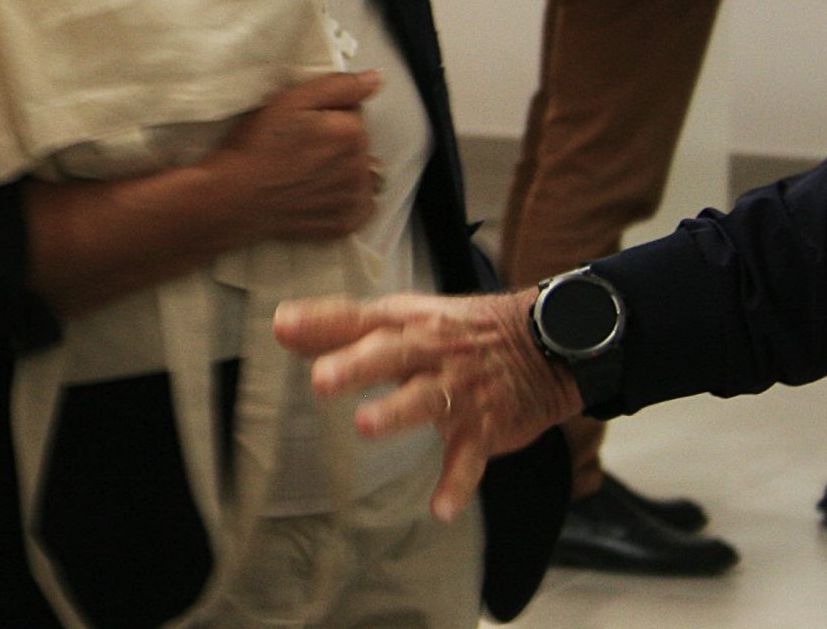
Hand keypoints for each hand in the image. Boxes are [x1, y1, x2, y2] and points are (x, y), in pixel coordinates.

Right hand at [212, 70, 381, 242]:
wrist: (236, 197)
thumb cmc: (259, 145)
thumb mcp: (289, 101)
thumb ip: (338, 87)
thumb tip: (376, 79)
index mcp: (352, 132)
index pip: (354, 112)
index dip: (327, 114)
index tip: (302, 124)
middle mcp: (362, 166)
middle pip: (358, 142)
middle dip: (337, 140)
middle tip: (300, 148)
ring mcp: (355, 198)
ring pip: (360, 172)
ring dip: (344, 168)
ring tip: (309, 172)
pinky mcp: (346, 223)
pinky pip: (361, 204)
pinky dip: (347, 197)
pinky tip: (320, 193)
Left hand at [272, 289, 582, 521]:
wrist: (543, 345)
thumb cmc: (454, 334)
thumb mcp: (402, 321)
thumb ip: (341, 330)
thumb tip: (283, 329)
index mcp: (404, 323)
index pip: (358, 318)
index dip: (321, 322)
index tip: (283, 325)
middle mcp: (430, 351)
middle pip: (390, 354)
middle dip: (356, 364)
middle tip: (321, 379)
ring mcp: (459, 389)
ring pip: (426, 399)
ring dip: (397, 412)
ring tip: (366, 425)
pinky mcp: (485, 426)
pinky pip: (469, 458)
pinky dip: (457, 484)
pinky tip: (439, 508)